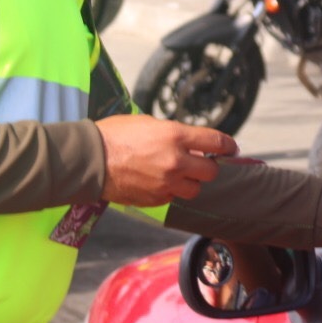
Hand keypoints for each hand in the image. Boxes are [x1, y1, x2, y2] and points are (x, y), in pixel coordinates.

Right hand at [95, 114, 237, 205]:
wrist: (91, 159)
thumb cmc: (116, 134)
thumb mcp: (149, 123)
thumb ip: (174, 134)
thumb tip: (190, 144)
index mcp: (176, 136)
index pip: (216, 142)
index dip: (228, 146)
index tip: (231, 148)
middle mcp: (176, 161)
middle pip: (211, 171)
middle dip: (208, 166)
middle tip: (200, 163)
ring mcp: (166, 183)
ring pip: (195, 189)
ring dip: (192, 182)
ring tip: (179, 175)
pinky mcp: (156, 199)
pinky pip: (174, 197)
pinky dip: (172, 191)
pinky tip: (159, 182)